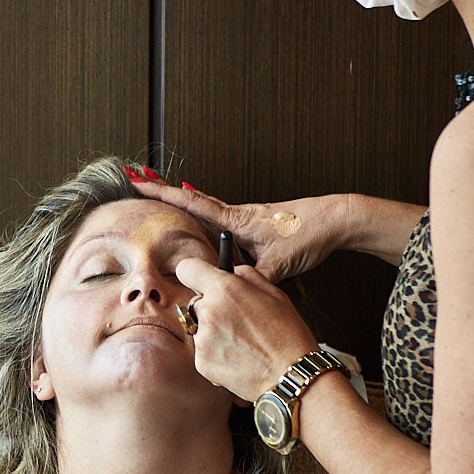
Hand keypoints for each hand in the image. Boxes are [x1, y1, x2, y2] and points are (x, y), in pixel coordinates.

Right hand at [127, 177, 351, 281]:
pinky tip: (209, 237)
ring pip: (209, 216)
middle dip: (165, 193)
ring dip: (186, 208)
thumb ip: (250, 279)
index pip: (191, 203)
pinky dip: (211, 226)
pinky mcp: (259, 229)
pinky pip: (226, 227)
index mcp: (237, 219)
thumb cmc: (308, 234)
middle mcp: (238, 216)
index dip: (163, 194)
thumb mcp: (277, 264)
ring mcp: (248, 221)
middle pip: (193, 201)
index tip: (138, 182)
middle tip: (138, 183)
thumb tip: (231, 292)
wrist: (335, 220)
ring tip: (161, 203)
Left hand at [173, 257, 319, 404]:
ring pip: (199, 327)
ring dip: (214, 331)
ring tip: (242, 342)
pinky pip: (203, 351)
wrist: (288, 376)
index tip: (203, 281)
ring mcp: (202, 339)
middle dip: (211, 306)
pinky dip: (215, 353)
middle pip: (196, 301)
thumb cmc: (287, 334)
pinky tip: (238, 357)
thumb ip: (247, 276)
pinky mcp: (201, 362)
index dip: (196, 273)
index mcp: (225, 289)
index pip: (187, 269)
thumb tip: (231, 271)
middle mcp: (208, 311)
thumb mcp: (274, 294)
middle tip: (237, 320)